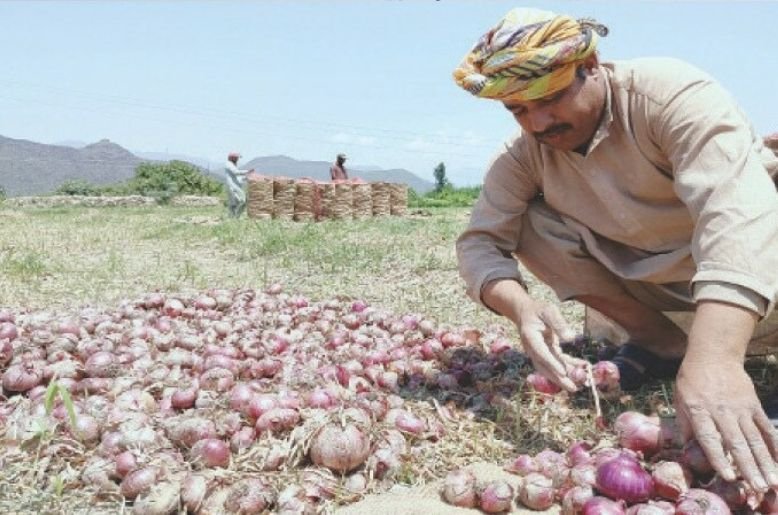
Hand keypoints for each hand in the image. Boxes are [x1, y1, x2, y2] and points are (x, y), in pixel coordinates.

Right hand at [516, 298, 584, 391]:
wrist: (525, 312)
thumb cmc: (538, 310)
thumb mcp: (549, 311)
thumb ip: (558, 323)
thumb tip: (571, 338)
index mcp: (530, 338)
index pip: (541, 353)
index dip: (552, 363)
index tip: (563, 372)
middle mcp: (532, 349)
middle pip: (544, 367)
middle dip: (558, 378)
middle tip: (572, 388)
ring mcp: (538, 353)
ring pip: (550, 368)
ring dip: (563, 377)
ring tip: (577, 385)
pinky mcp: (545, 353)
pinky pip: (556, 362)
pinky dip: (567, 366)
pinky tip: (580, 366)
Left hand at [675, 359, 777, 490]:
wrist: (714, 355)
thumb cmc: (692, 379)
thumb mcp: (680, 399)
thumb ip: (685, 425)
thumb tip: (686, 449)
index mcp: (699, 411)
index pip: (710, 438)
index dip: (719, 458)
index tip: (729, 477)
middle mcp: (722, 411)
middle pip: (737, 443)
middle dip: (749, 468)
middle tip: (759, 488)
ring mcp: (741, 408)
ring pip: (755, 439)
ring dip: (765, 462)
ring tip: (772, 482)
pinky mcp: (754, 405)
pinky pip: (765, 427)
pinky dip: (774, 445)